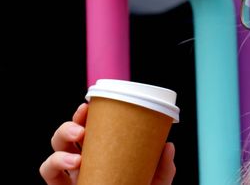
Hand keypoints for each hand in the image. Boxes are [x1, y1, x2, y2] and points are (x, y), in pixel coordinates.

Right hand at [40, 103, 175, 184]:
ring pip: (56, 147)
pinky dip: (55, 162)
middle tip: (82, 127)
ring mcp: (71, 174)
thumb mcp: (156, 181)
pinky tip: (74, 162)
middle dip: (70, 124)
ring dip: (62, 139)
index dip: (86, 114)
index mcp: (104, 152)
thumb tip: (168, 146)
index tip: (89, 105)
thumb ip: (163, 167)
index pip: (91, 128)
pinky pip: (48, 172)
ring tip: (79, 146)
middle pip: (69, 133)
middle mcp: (84, 160)